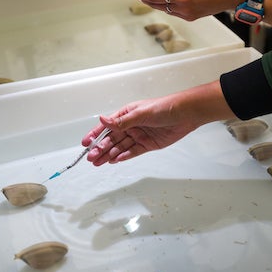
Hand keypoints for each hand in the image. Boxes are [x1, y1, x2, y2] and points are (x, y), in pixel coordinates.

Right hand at [81, 97, 198, 165]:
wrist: (186, 115)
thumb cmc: (164, 108)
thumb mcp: (141, 114)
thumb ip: (121, 121)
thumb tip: (102, 119)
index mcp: (126, 114)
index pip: (107, 125)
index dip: (95, 134)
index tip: (85, 143)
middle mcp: (130, 125)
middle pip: (112, 139)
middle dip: (100, 148)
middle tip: (91, 158)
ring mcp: (138, 136)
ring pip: (120, 147)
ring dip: (109, 154)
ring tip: (98, 163)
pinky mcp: (147, 145)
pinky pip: (133, 152)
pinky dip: (124, 156)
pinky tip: (115, 160)